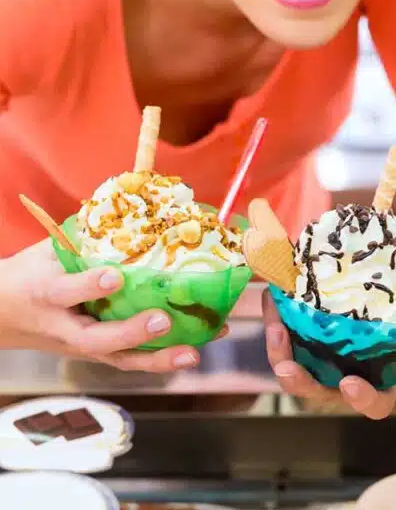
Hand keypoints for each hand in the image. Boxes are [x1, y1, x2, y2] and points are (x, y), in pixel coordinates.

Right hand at [0, 240, 210, 371]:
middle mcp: (63, 328)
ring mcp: (80, 348)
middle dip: (130, 332)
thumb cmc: (30, 275)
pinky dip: (161, 359)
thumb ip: (81, 240)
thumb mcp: (45, 254)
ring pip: (118, 359)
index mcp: (45, 294)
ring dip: (158, 359)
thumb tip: (128, 206)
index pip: (65, 292)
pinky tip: (194, 350)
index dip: (89, 286)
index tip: (114, 276)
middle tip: (163, 320)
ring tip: (193, 352)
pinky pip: (129, 361)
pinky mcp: (97, 355)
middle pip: (95, 339)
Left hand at [263, 286, 395, 418]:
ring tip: (275, 334)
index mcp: (378, 379)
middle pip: (320, 393)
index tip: (350, 384)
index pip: (373, 404)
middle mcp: (343, 378)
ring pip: (294, 372)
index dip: (362, 400)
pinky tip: (273, 304)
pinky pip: (281, 344)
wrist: (368, 290)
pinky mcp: (296, 343)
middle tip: (292, 369)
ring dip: (280, 356)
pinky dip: (274, 325)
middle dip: (303, 384)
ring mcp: (317, 363)